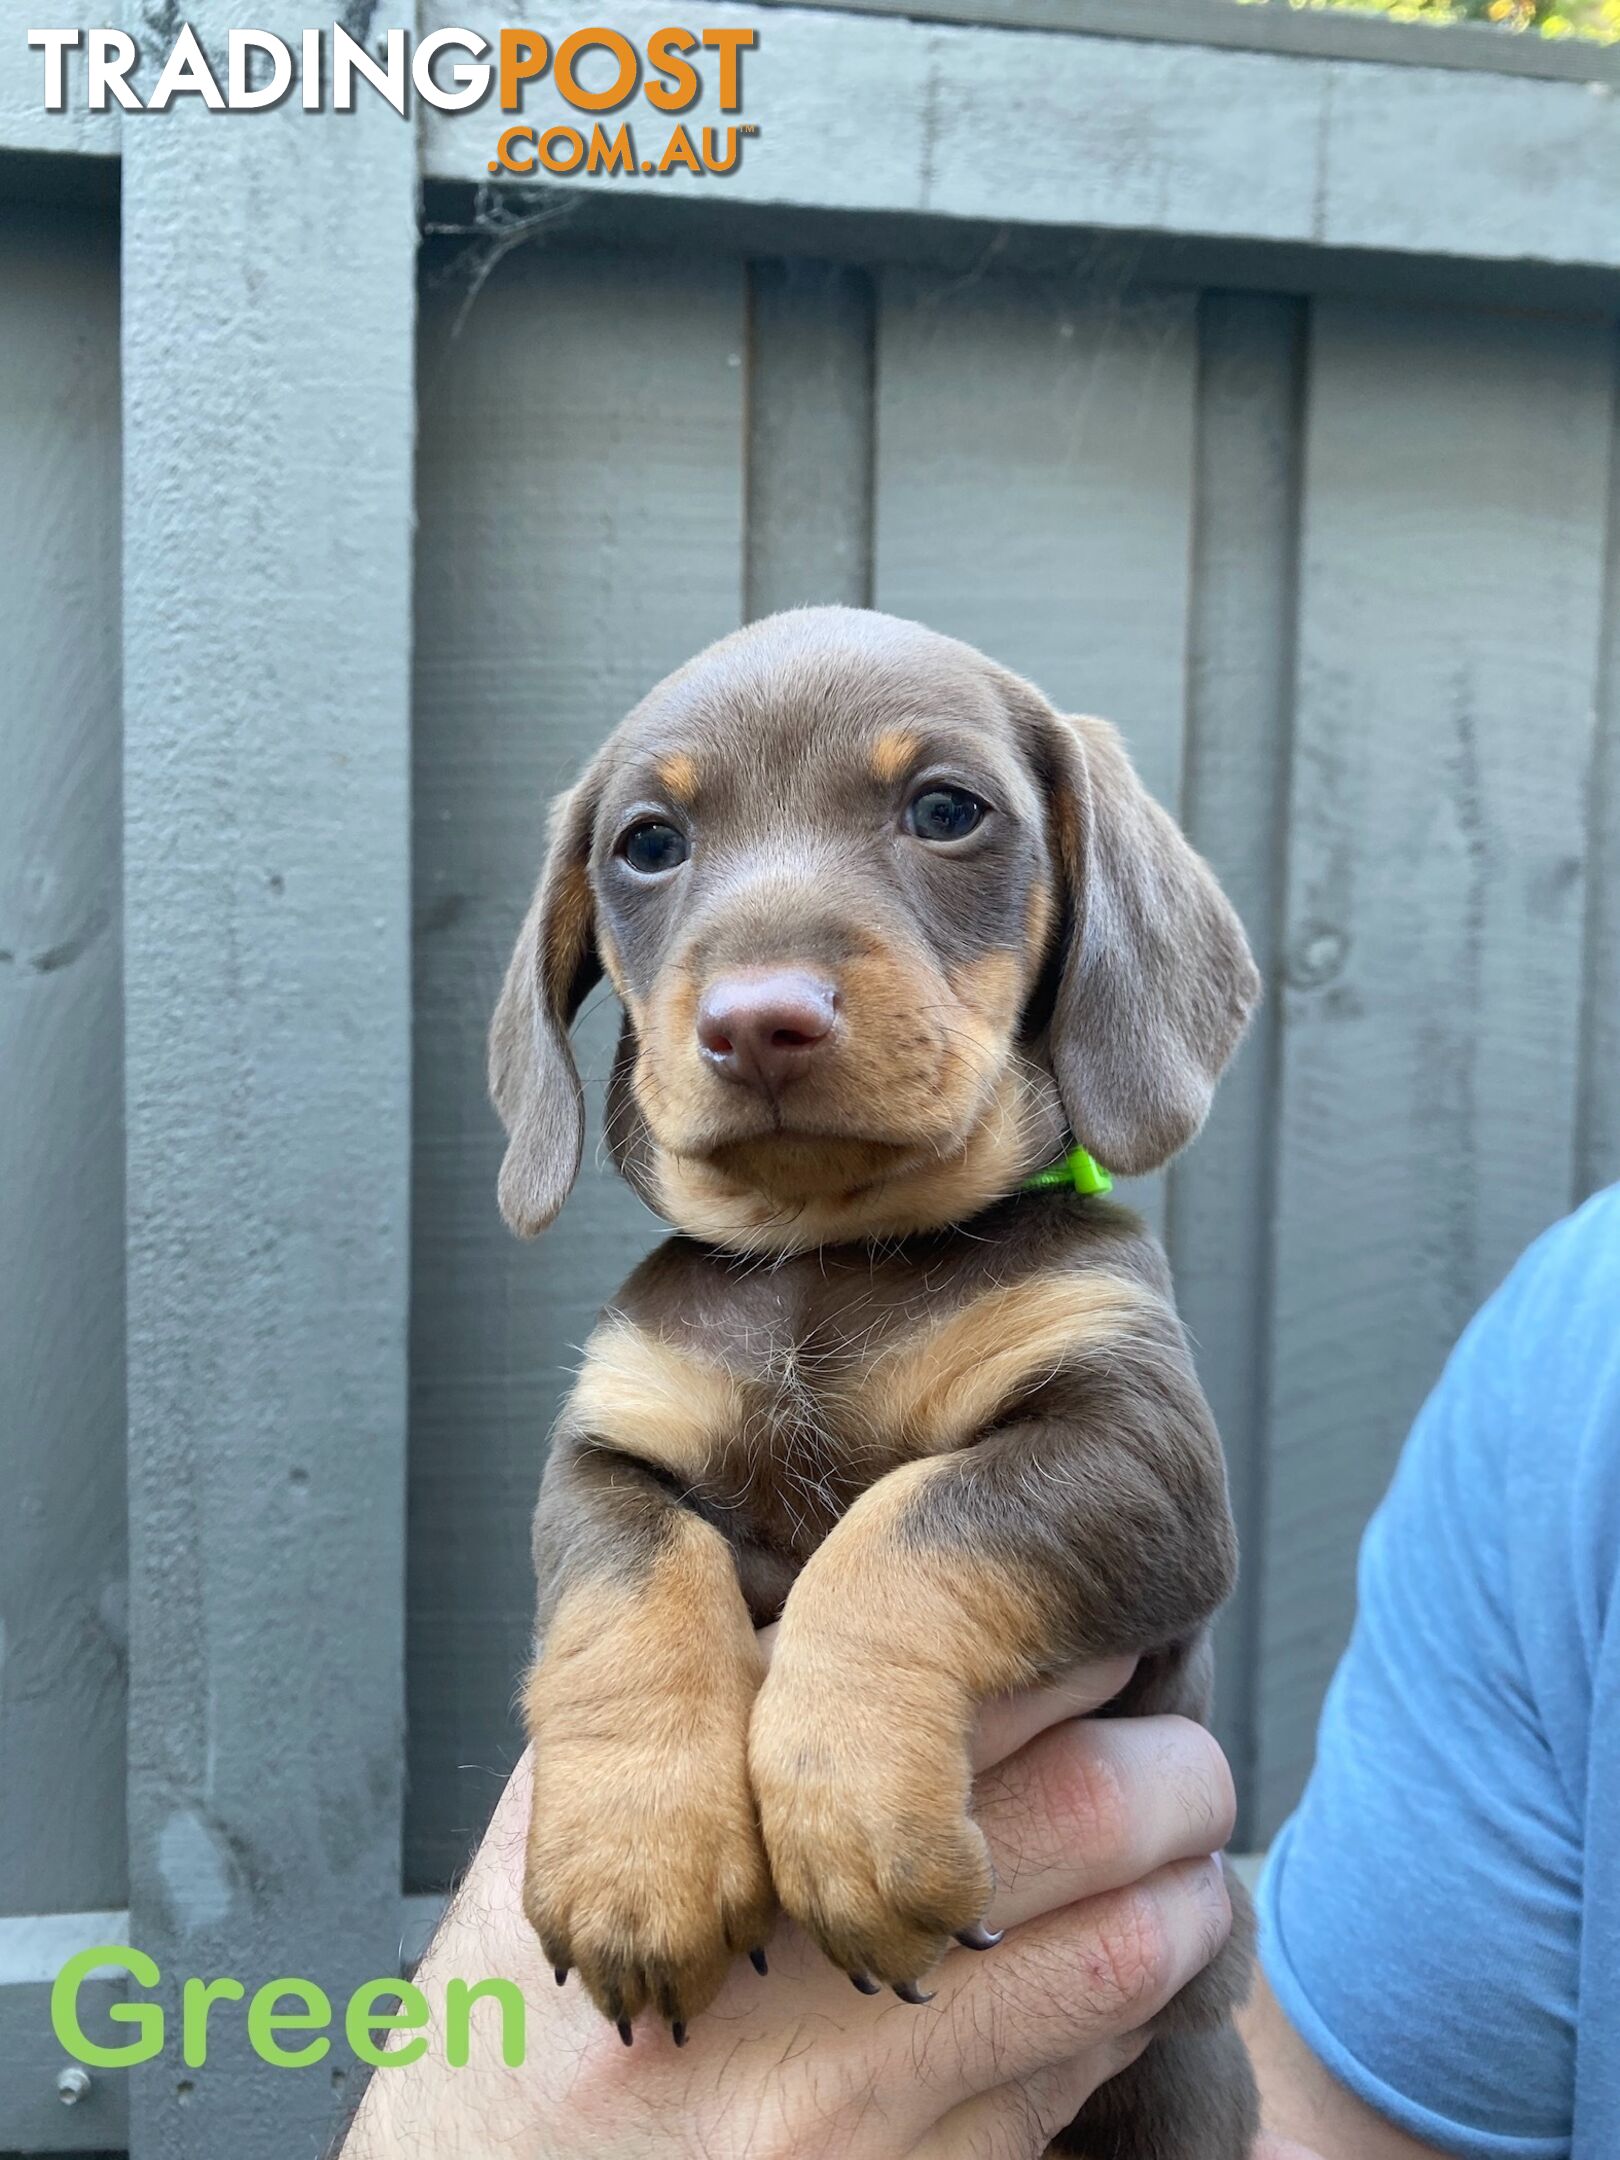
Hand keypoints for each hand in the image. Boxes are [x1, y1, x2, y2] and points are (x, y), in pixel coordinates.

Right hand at [342, 1655, 1235, 2158]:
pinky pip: (1068, 2098)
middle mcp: (799, 1971)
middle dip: (1172, 1774)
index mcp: (715, 1824)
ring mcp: (859, 2116)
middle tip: (1187, 1764)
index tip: (1102, 1642)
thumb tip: (855, 1615)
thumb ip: (681, 1716)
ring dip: (1179, 1902)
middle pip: (1084, 1814)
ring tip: (1181, 1871)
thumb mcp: (551, 1835)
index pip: (951, 1682)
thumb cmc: (507, 2036)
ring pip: (1119, 1966)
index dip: (1063, 1648)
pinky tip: (1106, 1994)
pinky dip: (1114, 2028)